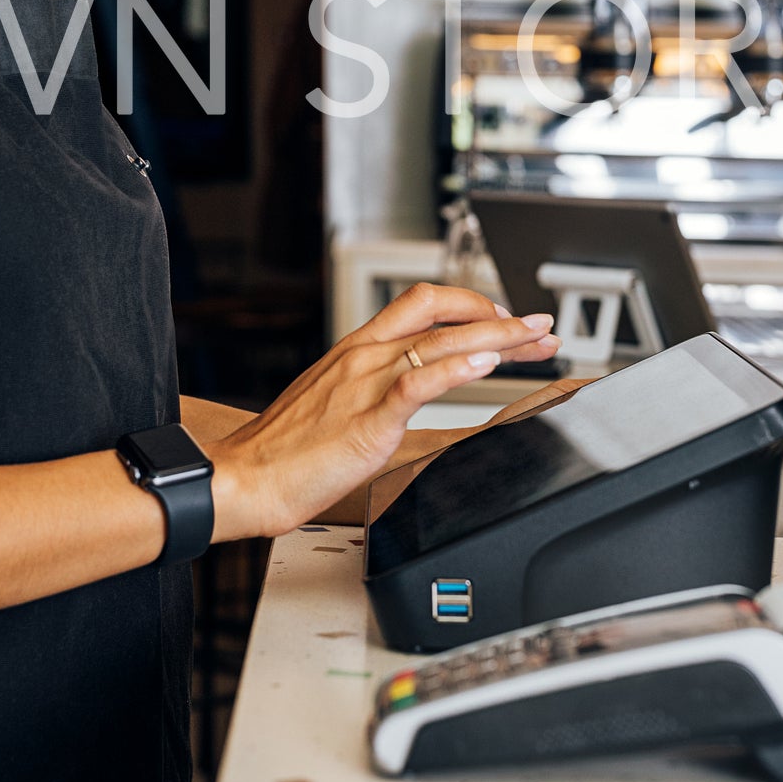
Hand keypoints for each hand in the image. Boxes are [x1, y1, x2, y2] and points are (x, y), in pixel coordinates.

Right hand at [210, 283, 557, 541]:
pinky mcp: (367, 421)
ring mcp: (365, 385)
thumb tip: (410, 402)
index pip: (422, 303)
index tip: (505, 319)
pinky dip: (456, 370)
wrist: (243, 478)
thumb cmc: (282, 452)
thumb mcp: (334, 406)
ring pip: (439, 343)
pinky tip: (485, 366)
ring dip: (496, 338)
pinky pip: (416, 384)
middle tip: (539, 327)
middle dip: (500, 316)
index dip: (471, 304)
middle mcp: (363, 356)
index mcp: (356, 349)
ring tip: (532, 341)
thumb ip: (372, 394)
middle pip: (441, 313)